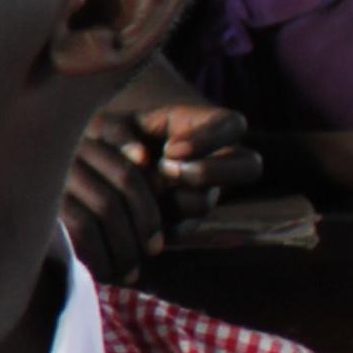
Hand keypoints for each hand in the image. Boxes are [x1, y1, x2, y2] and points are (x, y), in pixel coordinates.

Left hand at [63, 102, 262, 282]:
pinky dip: (158, 222)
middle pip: (249, 166)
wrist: (103, 164)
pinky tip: (134, 212)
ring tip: (141, 189)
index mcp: (208, 125)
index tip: (170, 147)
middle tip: (168, 169)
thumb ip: (119, 133)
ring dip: (174, 198)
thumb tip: (141, 157)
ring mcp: (206, 191)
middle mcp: (217, 159)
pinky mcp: (188, 220)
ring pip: (206, 201)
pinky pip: (183, 227)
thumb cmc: (111, 135)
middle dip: (209, 171)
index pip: (233, 125)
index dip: (209, 138)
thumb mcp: (108, 125)